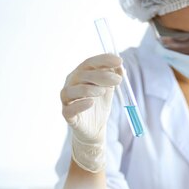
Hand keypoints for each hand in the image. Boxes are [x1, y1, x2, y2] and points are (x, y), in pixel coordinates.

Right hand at [60, 54, 123, 172]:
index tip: (119, 61)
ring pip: (73, 90)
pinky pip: (69, 108)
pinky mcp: (67, 114)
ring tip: (103, 91)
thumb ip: (114, 76)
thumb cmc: (99, 105)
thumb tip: (121, 67)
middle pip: (82, 75)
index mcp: (81, 75)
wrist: (95, 128)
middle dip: (101, 75)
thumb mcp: (110, 89)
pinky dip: (80, 105)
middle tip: (118, 80)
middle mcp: (71, 84)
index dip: (103, 60)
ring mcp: (67, 99)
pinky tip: (91, 103)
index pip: (90, 63)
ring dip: (89, 89)